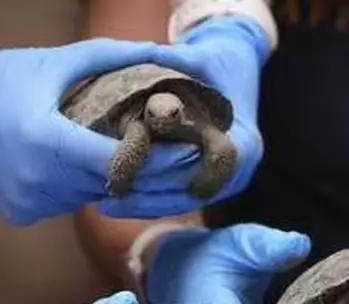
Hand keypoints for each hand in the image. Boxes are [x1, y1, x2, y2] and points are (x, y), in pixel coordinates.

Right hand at [0, 18, 268, 225]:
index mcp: (46, 141)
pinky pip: (67, 203)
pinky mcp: (22, 214)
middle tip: (169, 153)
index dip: (153, 158)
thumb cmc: (1, 76)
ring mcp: (28, 203)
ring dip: (110, 180)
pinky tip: (80, 165)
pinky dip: (79, 186)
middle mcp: (38, 180)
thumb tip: (167, 55)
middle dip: (141, 170)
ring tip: (126, 154)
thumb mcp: (58, 62)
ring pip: (91, 197)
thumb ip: (115, 59)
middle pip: (110, 184)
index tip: (182, 149)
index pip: (117, 163)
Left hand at [97, 15, 269, 218]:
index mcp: (243, 142)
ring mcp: (228, 180)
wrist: (235, 66)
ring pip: (183, 202)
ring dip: (146, 205)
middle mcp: (241, 169)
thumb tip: (150, 54)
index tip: (134, 179)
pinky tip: (118, 200)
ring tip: (105, 205)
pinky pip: (181, 198)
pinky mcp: (213, 184)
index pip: (207, 171)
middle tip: (107, 201)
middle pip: (191, 195)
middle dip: (149, 199)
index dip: (169, 177)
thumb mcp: (202, 59)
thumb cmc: (217, 63)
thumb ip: (179, 61)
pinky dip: (151, 200)